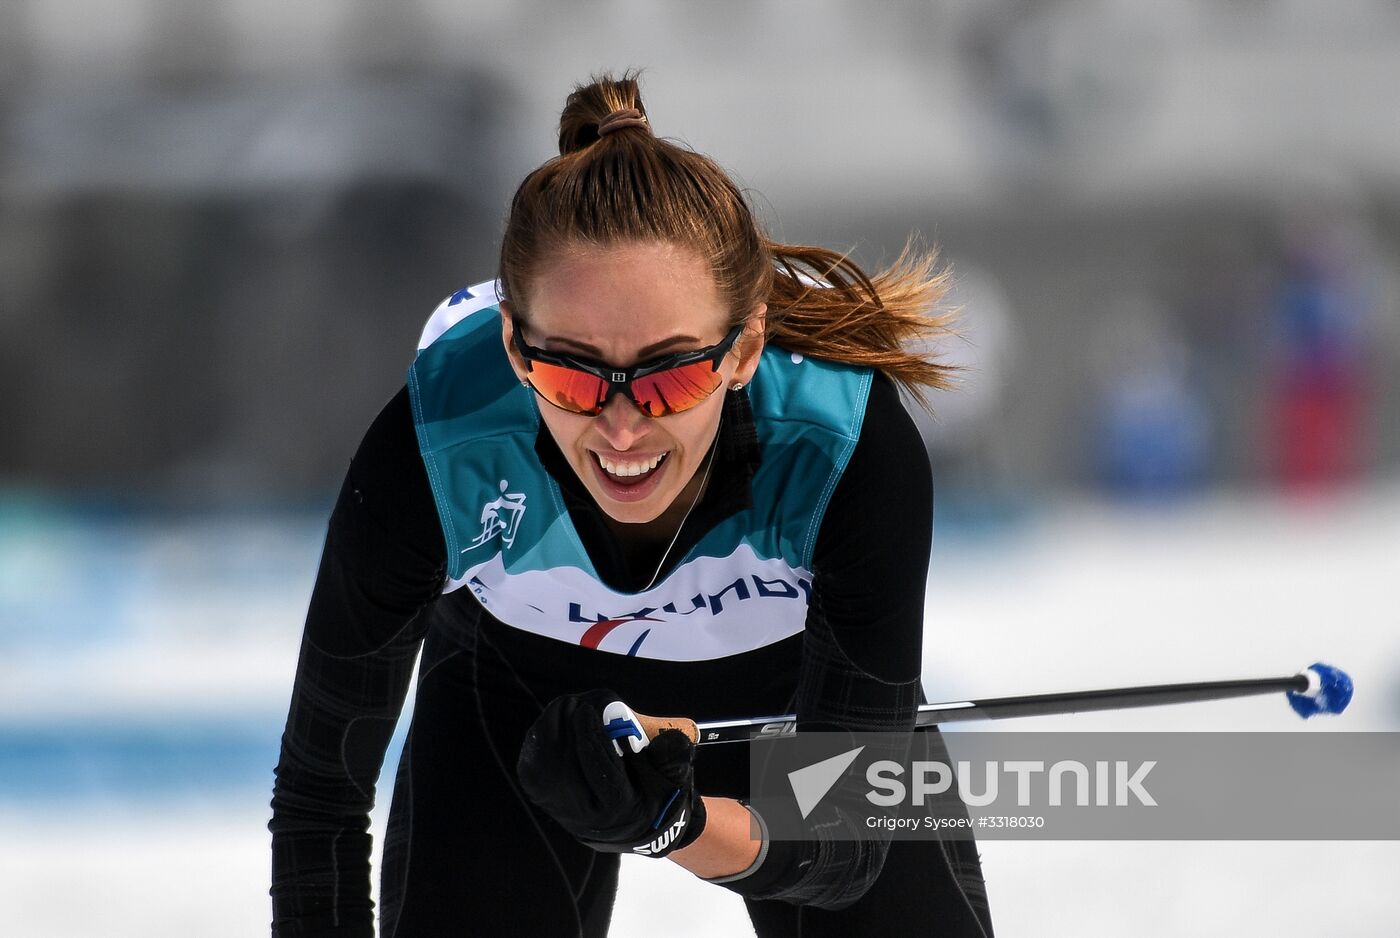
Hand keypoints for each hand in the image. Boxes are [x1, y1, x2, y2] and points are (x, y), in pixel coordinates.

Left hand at [516, 689, 705, 856]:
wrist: (633, 825)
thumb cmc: (656, 794)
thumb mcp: (675, 778)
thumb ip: (674, 757)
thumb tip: (670, 738)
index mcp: (620, 812)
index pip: (602, 775)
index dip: (592, 738)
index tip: (590, 708)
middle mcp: (585, 818)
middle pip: (564, 771)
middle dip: (567, 728)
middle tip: (578, 701)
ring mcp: (560, 810)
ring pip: (543, 768)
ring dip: (551, 730)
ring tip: (569, 708)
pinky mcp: (543, 799)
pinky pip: (531, 767)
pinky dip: (539, 740)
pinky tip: (555, 723)